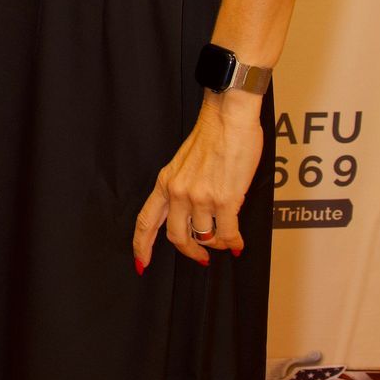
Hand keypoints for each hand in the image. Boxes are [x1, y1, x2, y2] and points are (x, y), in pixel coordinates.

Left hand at [132, 95, 262, 269]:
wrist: (228, 117)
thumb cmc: (211, 135)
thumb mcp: (182, 164)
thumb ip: (181, 188)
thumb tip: (191, 213)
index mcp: (165, 182)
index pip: (146, 221)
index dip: (142, 246)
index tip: (142, 262)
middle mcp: (178, 192)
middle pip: (176, 237)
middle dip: (190, 252)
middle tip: (201, 257)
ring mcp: (200, 197)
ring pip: (204, 237)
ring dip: (216, 243)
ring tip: (225, 241)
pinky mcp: (224, 200)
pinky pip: (226, 233)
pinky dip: (233, 242)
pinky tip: (237, 242)